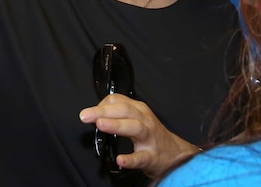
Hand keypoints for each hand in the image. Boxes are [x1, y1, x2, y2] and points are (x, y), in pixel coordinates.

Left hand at [79, 94, 198, 176]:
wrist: (175, 153)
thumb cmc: (151, 134)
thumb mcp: (137, 117)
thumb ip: (118, 113)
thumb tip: (95, 114)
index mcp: (139, 109)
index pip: (118, 100)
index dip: (101, 104)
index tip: (89, 113)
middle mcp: (144, 120)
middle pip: (124, 110)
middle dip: (102, 111)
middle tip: (85, 115)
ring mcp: (149, 138)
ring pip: (134, 127)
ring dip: (116, 125)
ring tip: (101, 125)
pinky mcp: (152, 156)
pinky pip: (141, 157)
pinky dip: (130, 159)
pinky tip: (120, 160)